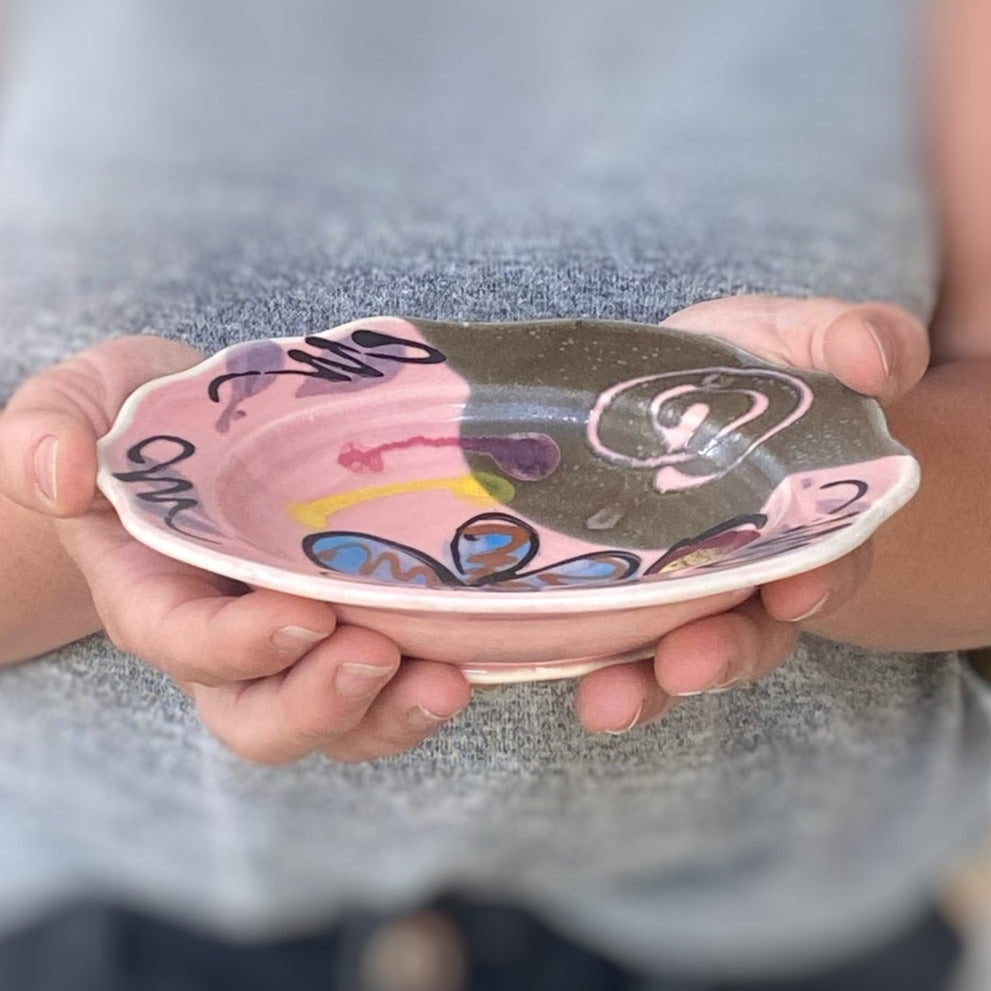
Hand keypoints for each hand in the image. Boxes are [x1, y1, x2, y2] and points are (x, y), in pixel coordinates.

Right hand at [0, 336, 469, 762]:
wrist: (191, 440)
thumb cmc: (132, 423)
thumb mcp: (77, 403)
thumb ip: (48, 430)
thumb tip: (61, 469)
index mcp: (151, 593)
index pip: (184, 642)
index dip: (241, 644)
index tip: (306, 612)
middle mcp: (221, 641)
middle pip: (257, 716)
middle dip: (318, 704)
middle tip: (379, 656)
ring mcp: (289, 646)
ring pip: (330, 721)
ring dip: (388, 714)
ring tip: (447, 681)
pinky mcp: (346, 631)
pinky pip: (382, 688)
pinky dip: (423, 684)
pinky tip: (468, 658)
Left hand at [574, 296, 929, 732]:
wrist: (671, 384)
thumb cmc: (749, 366)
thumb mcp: (801, 336)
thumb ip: (850, 338)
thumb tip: (878, 360)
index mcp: (802, 524)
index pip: (825, 566)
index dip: (816, 583)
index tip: (797, 593)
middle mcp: (744, 577)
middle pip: (746, 634)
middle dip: (719, 655)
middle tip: (684, 667)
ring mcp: (673, 593)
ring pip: (667, 654)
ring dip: (642, 684)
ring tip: (607, 699)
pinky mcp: (610, 591)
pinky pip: (597, 640)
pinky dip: (574, 662)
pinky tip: (539, 675)